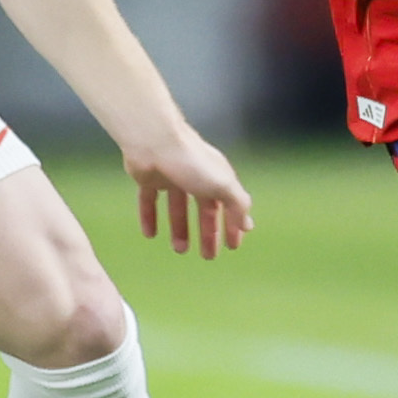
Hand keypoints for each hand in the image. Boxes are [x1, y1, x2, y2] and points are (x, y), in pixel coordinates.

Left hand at [124, 125, 253, 258]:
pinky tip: (150, 235)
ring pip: (177, 207)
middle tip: (208, 256)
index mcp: (216, 176)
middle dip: (208, 233)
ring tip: (180, 250)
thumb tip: (248, 225)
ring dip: (180, 229)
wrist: (152, 141)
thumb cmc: (190, 161)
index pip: (229, 205)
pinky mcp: (149, 178)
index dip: (232, 226)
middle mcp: (196, 176)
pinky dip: (150, 217)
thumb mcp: (222, 185)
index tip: (232, 247)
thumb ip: (237, 204)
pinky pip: (149, 201)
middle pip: (204, 209)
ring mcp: (172, 176)